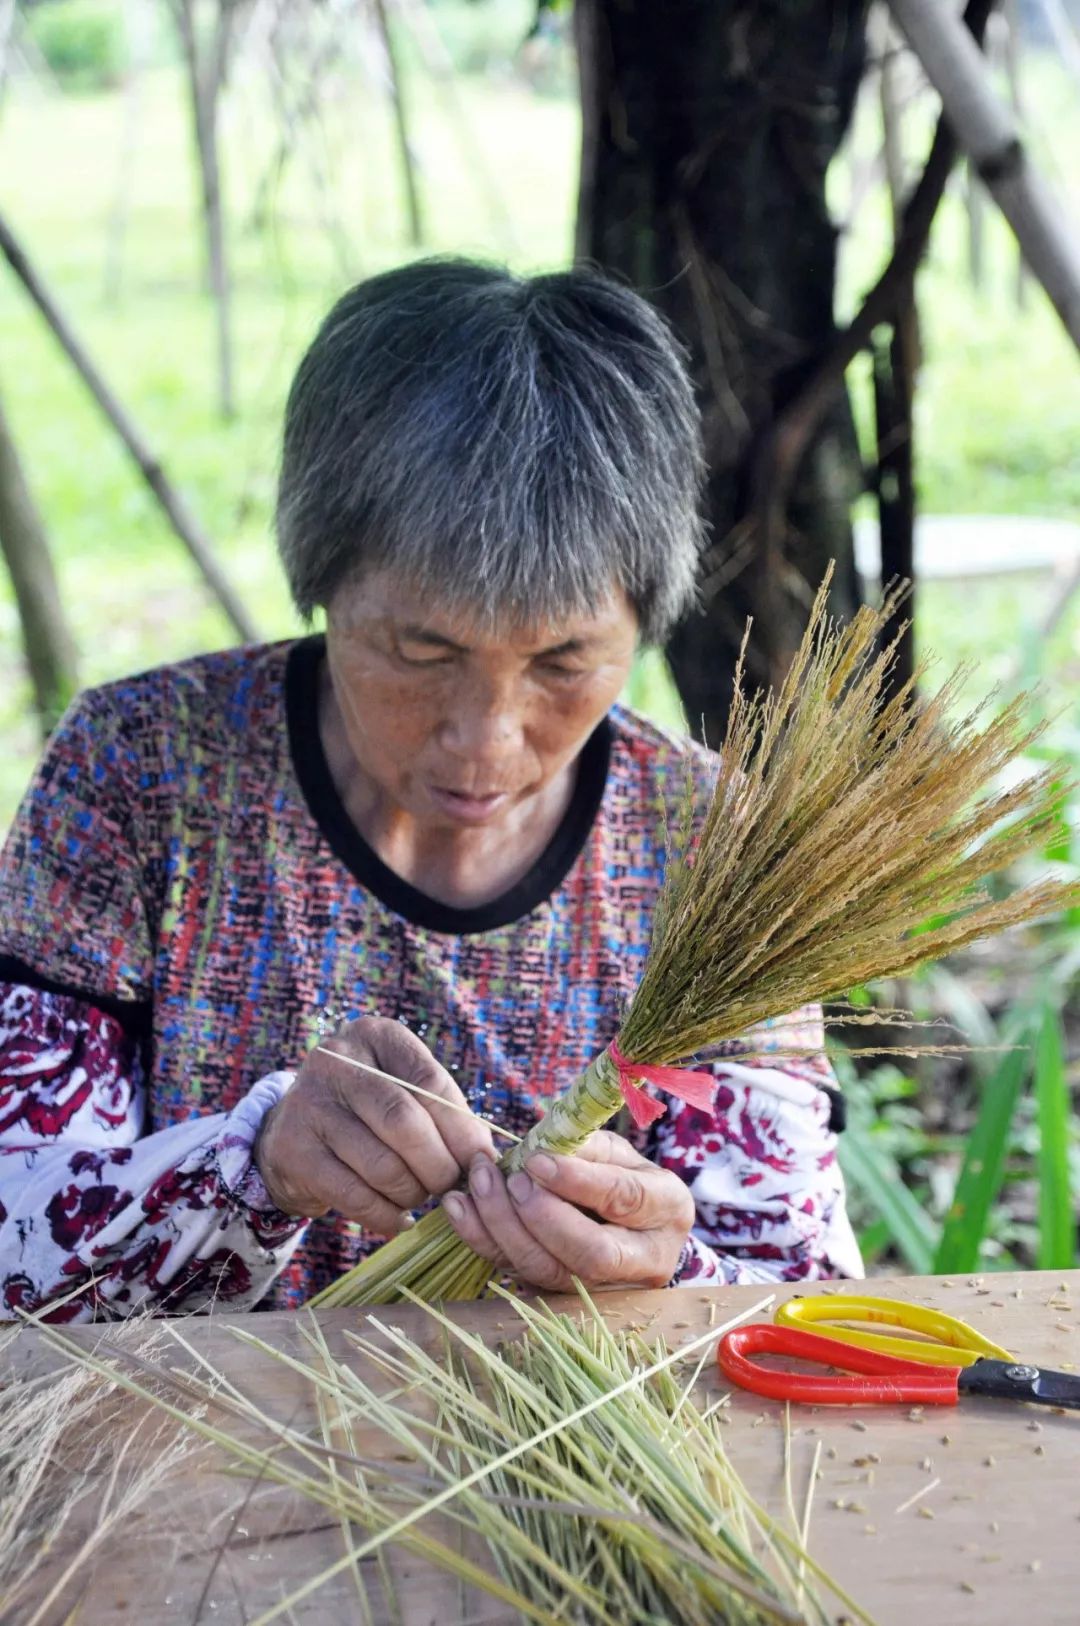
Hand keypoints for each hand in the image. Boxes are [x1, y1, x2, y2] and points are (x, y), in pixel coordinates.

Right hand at [253, 1016, 494, 1232]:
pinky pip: (353, 1194)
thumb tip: (483, 1154)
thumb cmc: (367, 1110)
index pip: (429, 1081)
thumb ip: (442, 1111)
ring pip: (381, 1164)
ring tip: (420, 1196)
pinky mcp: (293, 1151)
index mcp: (375, 1036)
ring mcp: (310, 1104)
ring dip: (412, 1192)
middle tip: (450, 1185)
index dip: (461, 1127)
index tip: (481, 1158)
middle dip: (438, 1164)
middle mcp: (336, 1061)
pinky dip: (385, 1214)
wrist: (293, 1131)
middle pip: (404, 1122)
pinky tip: (399, 1219)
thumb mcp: (402, 1089)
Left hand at [440, 1130, 694, 1291]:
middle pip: (591, 1254)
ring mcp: (603, 1287)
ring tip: (478, 1184)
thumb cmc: (623, 1175)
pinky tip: (459, 1207)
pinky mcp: (561, 1294)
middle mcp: (644, 1260)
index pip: (625, 1199)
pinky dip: (483, 1241)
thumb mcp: (617, 1151)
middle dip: (543, 1217)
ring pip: (550, 1272)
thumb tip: (541, 1145)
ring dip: (505, 1228)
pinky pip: (518, 1275)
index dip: (578, 1181)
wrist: (630, 1224)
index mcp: (667, 1210)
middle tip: (512, 1180)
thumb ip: (585, 1146)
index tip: (536, 1160)